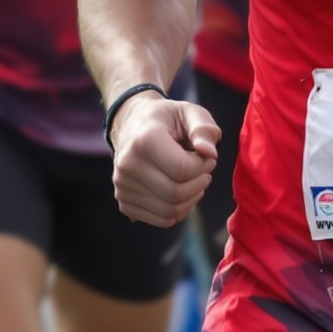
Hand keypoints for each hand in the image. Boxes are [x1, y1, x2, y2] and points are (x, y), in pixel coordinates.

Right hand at [111, 95, 219, 225]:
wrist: (131, 126)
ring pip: (170, 212)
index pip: (183, 169)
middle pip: (176, 194)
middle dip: (199, 185)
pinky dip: (178, 211)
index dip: (204, 165)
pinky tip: (179, 191)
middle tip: (203, 170)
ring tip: (193, 180)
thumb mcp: (189, 112)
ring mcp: (122, 186)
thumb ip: (204, 128)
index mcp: (144, 140)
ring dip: (191, 199)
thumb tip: (210, 153)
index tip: (206, 156)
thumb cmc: (166, 119)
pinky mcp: (123, 201)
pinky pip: (161, 220)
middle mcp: (128, 165)